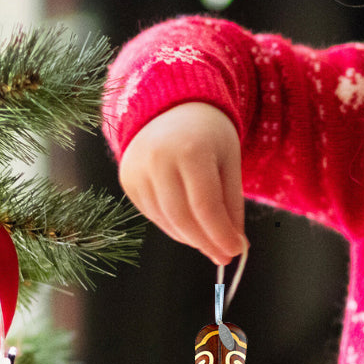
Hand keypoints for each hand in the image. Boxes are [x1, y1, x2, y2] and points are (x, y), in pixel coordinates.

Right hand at [118, 101, 246, 264]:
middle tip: (224, 255)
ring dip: (191, 238)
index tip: (236, 250)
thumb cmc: (208, 135)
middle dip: (206, 242)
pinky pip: (153, 215)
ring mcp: (137, 170)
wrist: (171, 108)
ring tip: (209, 239)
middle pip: (183, 218)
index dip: (221, 234)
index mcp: (190, 150)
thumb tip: (235, 245)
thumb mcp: (229, 162)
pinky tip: (189, 225)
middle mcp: (158, 159)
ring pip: (166, 221)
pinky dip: (174, 227)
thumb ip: (232, 204)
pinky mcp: (128, 180)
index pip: (206, 206)